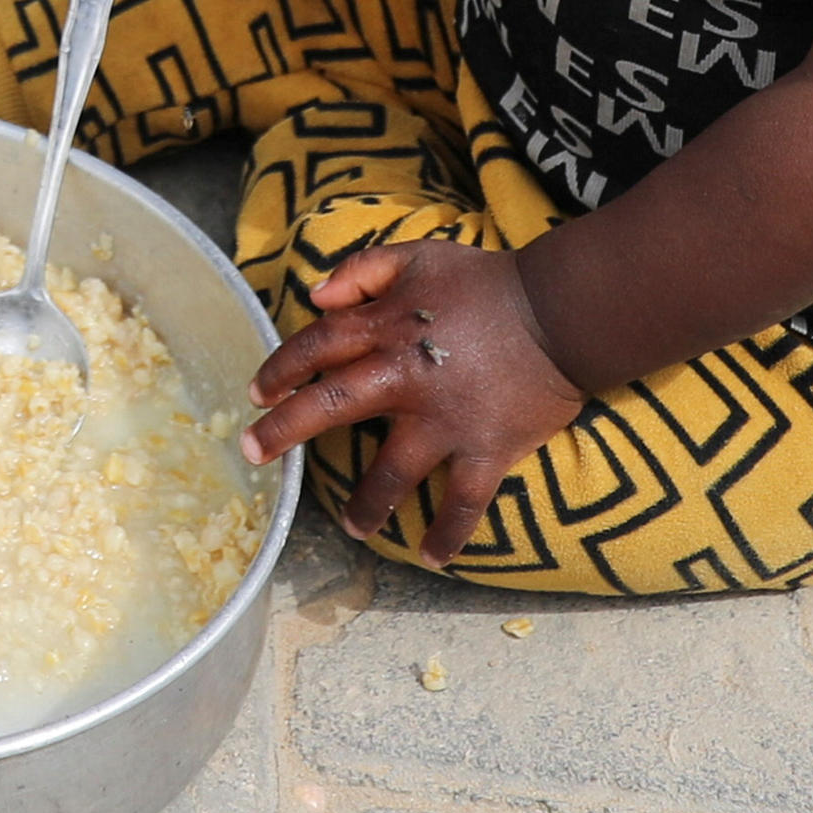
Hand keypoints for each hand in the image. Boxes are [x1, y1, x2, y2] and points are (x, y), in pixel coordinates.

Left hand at [245, 236, 580, 557]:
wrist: (560, 312)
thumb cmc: (486, 282)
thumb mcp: (418, 256)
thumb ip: (362, 271)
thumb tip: (315, 296)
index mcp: (386, 328)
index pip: (317, 347)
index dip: (281, 368)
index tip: (256, 392)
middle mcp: (405, 378)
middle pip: (332, 406)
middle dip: (286, 430)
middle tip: (253, 453)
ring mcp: (445, 420)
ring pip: (392, 471)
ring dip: (367, 503)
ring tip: (352, 528)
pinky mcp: (486, 449)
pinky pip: (463, 501)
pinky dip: (448, 533)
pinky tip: (431, 556)